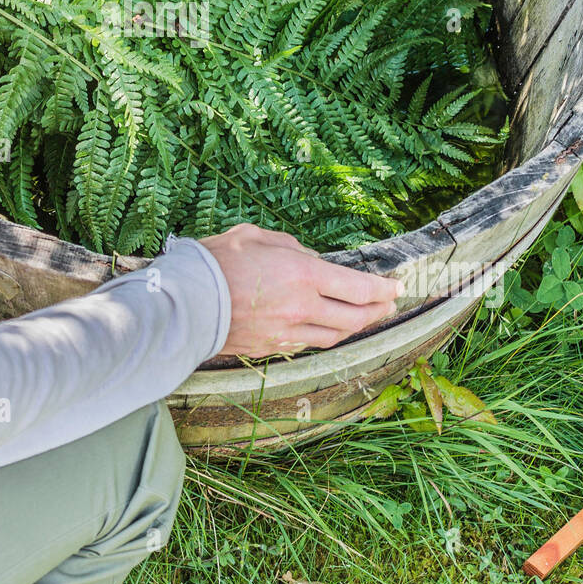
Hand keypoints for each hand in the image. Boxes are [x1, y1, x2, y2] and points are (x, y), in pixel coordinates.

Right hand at [198, 223, 403, 357]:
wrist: (184, 300)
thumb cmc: (218, 259)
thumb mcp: (258, 236)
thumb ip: (292, 247)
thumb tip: (310, 260)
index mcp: (304, 275)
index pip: (359, 288)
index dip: (384, 289)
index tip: (398, 286)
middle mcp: (303, 308)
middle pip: (355, 318)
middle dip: (377, 311)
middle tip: (388, 304)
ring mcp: (287, 332)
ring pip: (334, 336)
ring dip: (354, 327)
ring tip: (362, 318)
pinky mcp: (271, 348)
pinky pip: (307, 344)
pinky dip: (323, 335)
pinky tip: (326, 328)